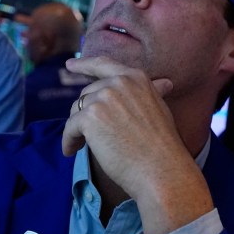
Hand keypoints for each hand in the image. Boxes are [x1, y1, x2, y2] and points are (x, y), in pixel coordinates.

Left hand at [61, 56, 213, 233]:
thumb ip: (151, 93)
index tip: (70, 65)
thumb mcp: (160, 109)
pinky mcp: (89, 117)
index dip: (84, 64)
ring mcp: (103, 98)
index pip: (103, 65)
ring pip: (77, 111)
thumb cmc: (163, 145)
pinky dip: (69, 141)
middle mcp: (118, 82)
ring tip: (83, 146)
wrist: (161, 169)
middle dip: (86, 114)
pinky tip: (72, 151)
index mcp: (135, 77)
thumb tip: (164, 83)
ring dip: (77, 129)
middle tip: (93, 135)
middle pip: (87, 94)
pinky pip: (69, 128)